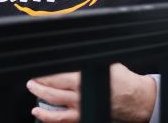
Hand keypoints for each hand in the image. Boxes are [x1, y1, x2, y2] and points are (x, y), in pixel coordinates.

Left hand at [27, 63, 156, 122]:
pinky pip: (62, 120)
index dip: (44, 72)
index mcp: (83, 78)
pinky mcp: (84, 117)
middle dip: (38, 85)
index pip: (56, 74)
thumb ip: (88, 59)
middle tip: (31, 80)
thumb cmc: (122, 79)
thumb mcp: (104, 62)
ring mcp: (81, 108)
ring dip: (40, 101)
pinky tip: (41, 113)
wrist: (136, 98)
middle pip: (51, 90)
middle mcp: (79, 95)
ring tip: (33, 94)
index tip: (37, 68)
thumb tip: (76, 52)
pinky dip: (49, 118)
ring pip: (53, 108)